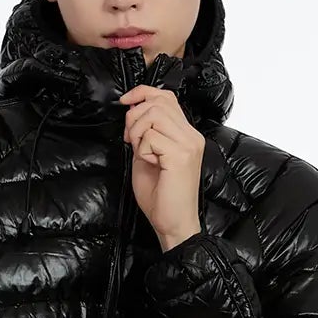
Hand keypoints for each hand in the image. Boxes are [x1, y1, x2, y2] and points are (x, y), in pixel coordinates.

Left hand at [118, 79, 203, 251]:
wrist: (173, 224)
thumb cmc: (160, 197)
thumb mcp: (148, 156)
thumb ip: (145, 134)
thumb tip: (132, 112)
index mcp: (187, 134)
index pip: (166, 96)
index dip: (143, 93)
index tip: (125, 102)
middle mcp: (191, 135)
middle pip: (158, 102)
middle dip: (135, 117)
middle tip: (130, 140)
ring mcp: (189, 144)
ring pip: (154, 115)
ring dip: (138, 132)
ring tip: (140, 152)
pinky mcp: (181, 155)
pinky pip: (151, 137)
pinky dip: (142, 150)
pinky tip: (150, 164)